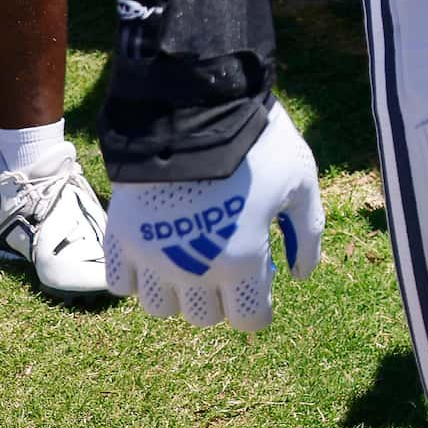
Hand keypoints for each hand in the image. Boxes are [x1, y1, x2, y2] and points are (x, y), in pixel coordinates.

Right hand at [104, 101, 324, 331]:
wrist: (195, 107)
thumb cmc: (257, 144)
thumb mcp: (301, 180)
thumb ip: (307, 231)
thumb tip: (300, 274)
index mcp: (240, 260)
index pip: (248, 320)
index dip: (259, 308)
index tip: (261, 285)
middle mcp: (192, 269)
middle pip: (203, 316)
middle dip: (221, 297)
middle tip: (229, 262)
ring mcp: (151, 256)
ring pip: (160, 308)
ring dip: (178, 292)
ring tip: (191, 259)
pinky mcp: (120, 237)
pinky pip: (120, 285)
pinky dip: (138, 278)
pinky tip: (156, 254)